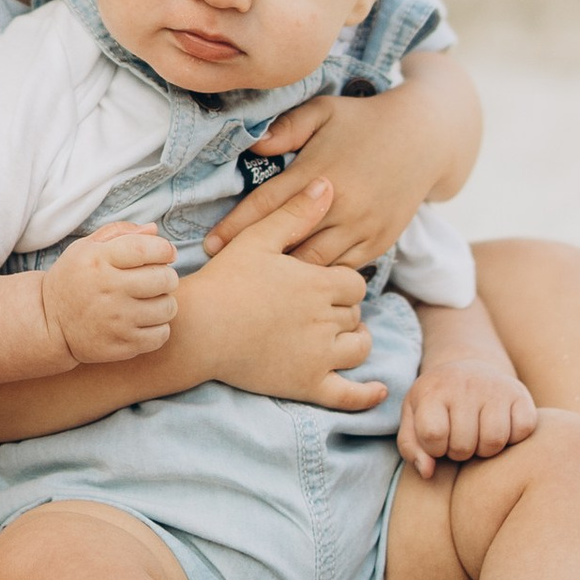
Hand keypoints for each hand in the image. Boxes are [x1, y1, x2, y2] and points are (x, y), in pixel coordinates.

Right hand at [38, 219, 179, 366]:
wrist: (49, 323)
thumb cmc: (73, 279)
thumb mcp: (85, 248)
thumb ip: (119, 233)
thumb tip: (154, 230)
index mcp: (99, 260)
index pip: (147, 249)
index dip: (165, 249)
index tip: (166, 253)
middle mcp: (108, 290)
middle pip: (163, 279)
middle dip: (168, 275)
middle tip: (158, 278)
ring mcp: (116, 321)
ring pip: (167, 308)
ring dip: (165, 302)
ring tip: (152, 300)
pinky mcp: (121, 345)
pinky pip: (161, 335)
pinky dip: (160, 327)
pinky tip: (146, 320)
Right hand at [182, 178, 386, 408]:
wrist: (199, 329)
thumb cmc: (226, 280)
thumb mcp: (259, 238)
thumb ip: (296, 213)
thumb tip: (329, 184)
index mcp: (318, 284)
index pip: (355, 283)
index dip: (342, 283)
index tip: (321, 285)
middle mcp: (326, 320)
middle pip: (355, 314)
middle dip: (343, 310)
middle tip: (318, 309)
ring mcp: (319, 356)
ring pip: (359, 347)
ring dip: (355, 340)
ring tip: (340, 336)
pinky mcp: (307, 385)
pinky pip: (348, 395)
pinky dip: (367, 394)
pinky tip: (379, 390)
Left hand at [202, 88, 453, 274]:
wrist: (425, 138)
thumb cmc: (364, 121)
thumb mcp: (324, 112)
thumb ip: (287, 128)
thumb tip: (254, 144)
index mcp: (318, 172)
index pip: (267, 206)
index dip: (234, 228)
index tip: (210, 245)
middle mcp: (339, 204)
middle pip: (287, 243)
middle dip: (257, 259)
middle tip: (227, 273)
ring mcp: (361, 227)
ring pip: (315, 264)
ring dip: (287, 276)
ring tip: (258, 288)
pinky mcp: (379, 242)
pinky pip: (344, 270)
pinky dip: (321, 278)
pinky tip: (301, 286)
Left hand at [399, 345, 538, 477]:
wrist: (468, 370)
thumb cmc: (438, 404)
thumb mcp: (414, 419)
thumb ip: (412, 448)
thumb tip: (428, 472)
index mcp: (433, 391)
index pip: (433, 435)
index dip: (435, 448)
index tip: (437, 439)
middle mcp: (465, 384)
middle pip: (464, 446)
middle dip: (460, 451)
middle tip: (460, 437)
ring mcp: (495, 387)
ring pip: (494, 441)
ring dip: (485, 449)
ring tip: (478, 436)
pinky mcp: (520, 393)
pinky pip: (522, 430)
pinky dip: (513, 438)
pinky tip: (501, 428)